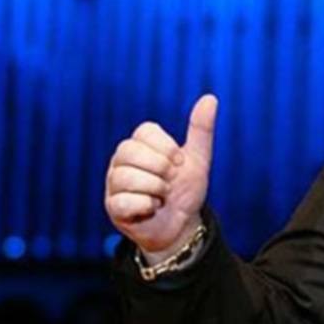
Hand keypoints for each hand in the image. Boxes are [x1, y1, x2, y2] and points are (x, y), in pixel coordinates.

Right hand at [104, 95, 217, 259]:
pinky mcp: (113, 207)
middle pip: (130, 150)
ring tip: (162, 196)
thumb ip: (201, 130)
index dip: (166, 147)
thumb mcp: (198, 159)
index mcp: (140, 146)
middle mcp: (122, 161)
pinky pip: (123, 201)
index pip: (144, 131)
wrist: (183, 226)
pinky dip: (146, 206)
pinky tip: (152, 209)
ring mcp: (114, 184)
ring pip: (125, 176)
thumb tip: (210, 98)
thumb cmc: (186, 190)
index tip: (179, 162)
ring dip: (155, 189)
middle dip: (161, 168)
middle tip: (170, 181)